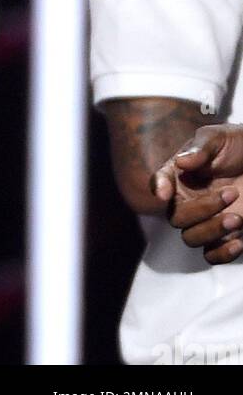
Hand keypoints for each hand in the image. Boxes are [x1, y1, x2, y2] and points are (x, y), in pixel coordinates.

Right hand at [151, 123, 242, 263]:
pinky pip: (211, 255)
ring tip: (238, 217)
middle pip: (175, 218)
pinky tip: (238, 241)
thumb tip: (181, 162)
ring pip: (191, 238)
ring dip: (213, 231)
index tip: (165, 194)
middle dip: (202, 210)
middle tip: (231, 193)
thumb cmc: (236, 146)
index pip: (159, 183)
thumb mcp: (218, 139)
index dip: (158, 188)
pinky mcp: (222, 236)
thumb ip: (200, 148)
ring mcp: (204, 220)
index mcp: (178, 174)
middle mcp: (186, 200)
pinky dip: (222, 253)